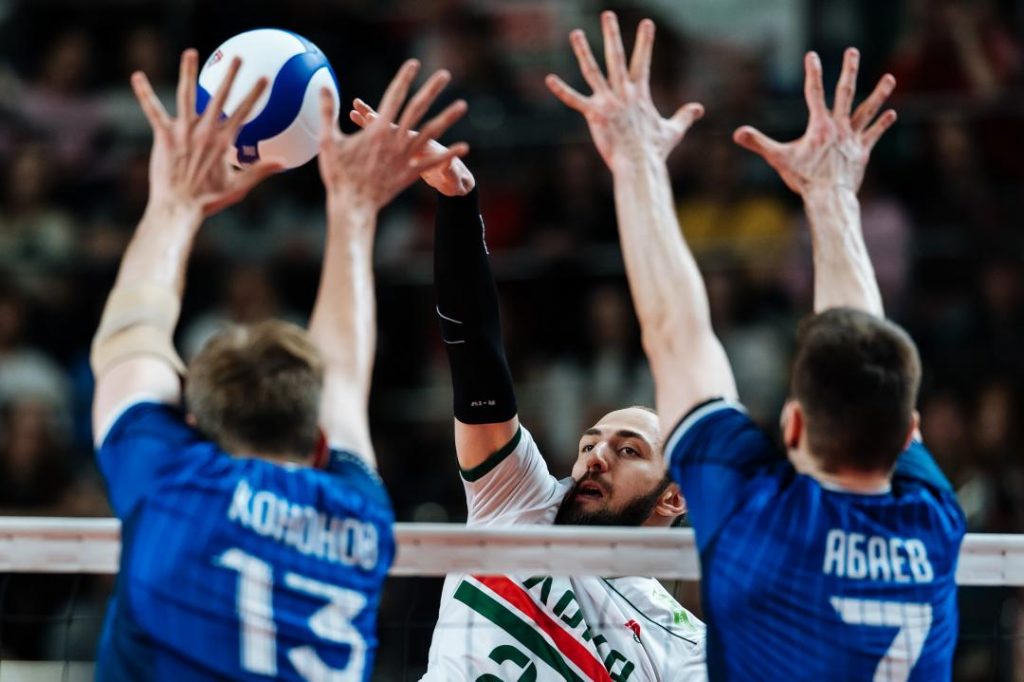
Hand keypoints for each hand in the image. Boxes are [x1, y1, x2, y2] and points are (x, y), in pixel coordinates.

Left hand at [131, 50, 281, 218]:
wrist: (179, 207)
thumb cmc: (208, 200)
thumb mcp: (239, 187)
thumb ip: (260, 171)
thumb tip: (283, 163)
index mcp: (223, 142)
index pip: (243, 112)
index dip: (254, 94)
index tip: (264, 78)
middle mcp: (204, 131)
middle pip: (219, 97)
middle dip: (230, 75)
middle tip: (237, 57)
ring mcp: (183, 131)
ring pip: (186, 95)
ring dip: (188, 72)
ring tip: (191, 52)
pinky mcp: (164, 136)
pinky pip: (152, 110)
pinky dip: (144, 93)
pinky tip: (137, 76)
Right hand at [318, 59, 468, 208]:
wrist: (352, 205)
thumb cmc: (338, 174)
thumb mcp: (328, 140)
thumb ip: (327, 111)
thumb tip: (322, 86)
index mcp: (377, 130)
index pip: (394, 96)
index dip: (404, 78)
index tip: (413, 64)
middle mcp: (395, 140)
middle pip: (417, 108)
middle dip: (431, 90)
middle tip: (445, 74)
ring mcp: (405, 157)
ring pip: (431, 132)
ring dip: (447, 118)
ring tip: (462, 105)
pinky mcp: (410, 174)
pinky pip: (433, 162)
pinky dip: (448, 154)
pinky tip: (464, 147)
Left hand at [545, 12, 703, 171]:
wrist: (641, 166)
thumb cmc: (655, 151)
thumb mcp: (673, 130)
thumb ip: (685, 116)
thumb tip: (699, 108)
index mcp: (639, 94)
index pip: (642, 61)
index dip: (644, 41)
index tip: (646, 22)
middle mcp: (623, 93)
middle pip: (616, 57)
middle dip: (612, 34)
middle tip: (607, 14)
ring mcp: (608, 103)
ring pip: (592, 71)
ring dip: (583, 51)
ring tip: (575, 33)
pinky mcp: (595, 115)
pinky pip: (574, 100)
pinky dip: (561, 90)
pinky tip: (549, 78)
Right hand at [733, 48, 896, 195]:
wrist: (829, 198)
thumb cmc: (804, 179)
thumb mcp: (778, 159)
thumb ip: (759, 143)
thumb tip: (737, 133)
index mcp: (820, 126)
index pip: (814, 93)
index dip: (812, 73)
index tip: (812, 56)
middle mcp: (839, 127)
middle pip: (846, 92)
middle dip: (849, 70)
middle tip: (852, 51)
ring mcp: (852, 139)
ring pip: (867, 111)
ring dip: (879, 93)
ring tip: (889, 78)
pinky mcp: (861, 152)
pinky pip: (873, 134)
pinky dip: (881, 124)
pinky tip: (891, 113)